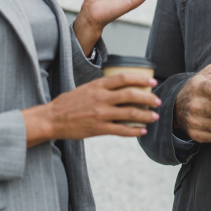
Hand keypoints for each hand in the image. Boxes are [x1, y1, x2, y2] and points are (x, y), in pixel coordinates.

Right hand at [22, 71, 161, 146]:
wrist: (52, 119)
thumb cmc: (68, 103)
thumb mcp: (86, 88)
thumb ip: (102, 88)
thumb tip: (121, 87)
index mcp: (98, 85)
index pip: (123, 78)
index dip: (140, 78)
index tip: (152, 81)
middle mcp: (101, 98)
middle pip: (131, 94)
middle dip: (148, 97)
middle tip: (157, 100)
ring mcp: (100, 114)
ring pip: (129, 113)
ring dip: (145, 115)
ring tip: (154, 116)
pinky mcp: (98, 129)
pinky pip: (121, 130)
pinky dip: (134, 131)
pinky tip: (142, 131)